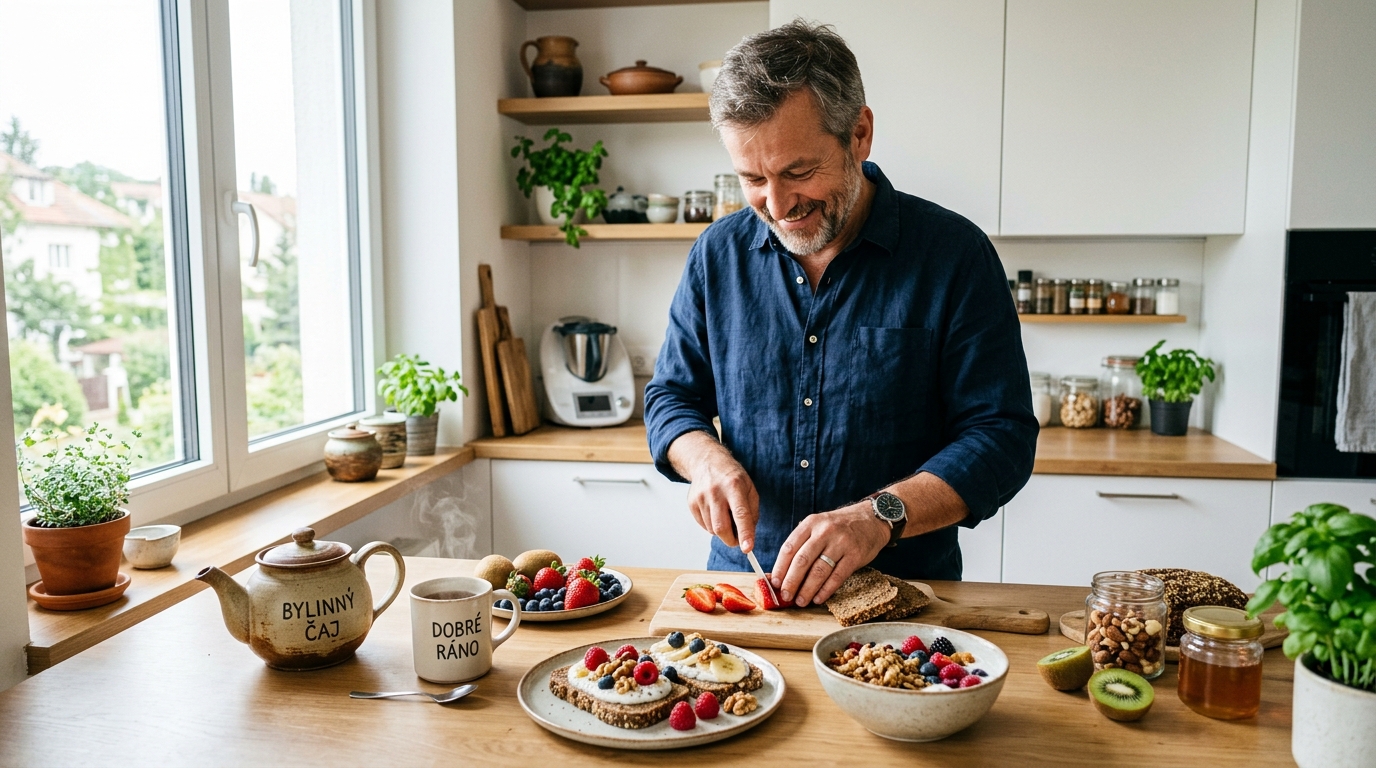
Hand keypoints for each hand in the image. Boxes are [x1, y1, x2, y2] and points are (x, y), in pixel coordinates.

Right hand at [671, 432, 759, 551]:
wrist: (707, 462)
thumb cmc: (733, 478)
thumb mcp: (750, 489)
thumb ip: (752, 512)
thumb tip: (748, 536)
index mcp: (734, 486)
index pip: (740, 514)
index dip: (744, 533)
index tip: (747, 548)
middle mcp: (715, 492)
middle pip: (721, 527)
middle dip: (731, 539)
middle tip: (738, 539)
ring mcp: (701, 498)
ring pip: (713, 530)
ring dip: (722, 531)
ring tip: (726, 516)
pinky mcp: (692, 504)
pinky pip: (704, 526)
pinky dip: (713, 526)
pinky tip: (716, 512)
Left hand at [770, 503, 889, 606]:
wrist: (871, 519)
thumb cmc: (838, 527)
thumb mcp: (818, 526)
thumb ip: (802, 544)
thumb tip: (783, 572)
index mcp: (810, 523)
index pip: (789, 547)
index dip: (780, 567)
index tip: (774, 583)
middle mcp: (824, 531)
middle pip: (802, 560)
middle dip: (791, 581)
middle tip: (785, 595)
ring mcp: (841, 543)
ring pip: (819, 571)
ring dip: (807, 589)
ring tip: (800, 601)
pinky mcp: (855, 555)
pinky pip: (837, 577)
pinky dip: (825, 590)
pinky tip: (818, 598)